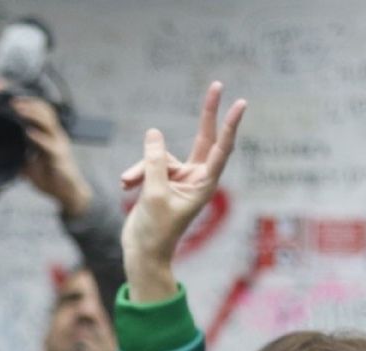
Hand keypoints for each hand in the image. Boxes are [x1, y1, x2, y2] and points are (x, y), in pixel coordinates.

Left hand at [13, 96, 92, 216]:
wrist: (67, 194)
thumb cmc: (51, 177)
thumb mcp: (31, 164)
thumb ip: (21, 155)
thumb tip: (4, 153)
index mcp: (50, 136)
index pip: (42, 113)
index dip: (29, 104)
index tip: (13, 100)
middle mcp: (56, 137)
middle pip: (46, 113)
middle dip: (29, 105)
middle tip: (13, 102)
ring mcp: (59, 146)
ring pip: (48, 124)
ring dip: (33, 116)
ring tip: (19, 110)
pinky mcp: (59, 159)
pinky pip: (49, 145)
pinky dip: (39, 138)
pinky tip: (28, 133)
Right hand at [118, 82, 246, 300]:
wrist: (142, 251)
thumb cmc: (155, 230)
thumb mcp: (154, 193)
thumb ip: (154, 161)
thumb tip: (154, 133)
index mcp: (204, 184)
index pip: (220, 149)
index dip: (229, 125)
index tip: (240, 104)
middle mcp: (195, 178)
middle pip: (203, 138)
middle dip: (207, 114)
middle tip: (217, 85)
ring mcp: (178, 178)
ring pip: (159, 156)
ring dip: (142, 168)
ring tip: (128, 184)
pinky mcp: (161, 181)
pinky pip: (148, 165)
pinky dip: (135, 174)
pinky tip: (125, 186)